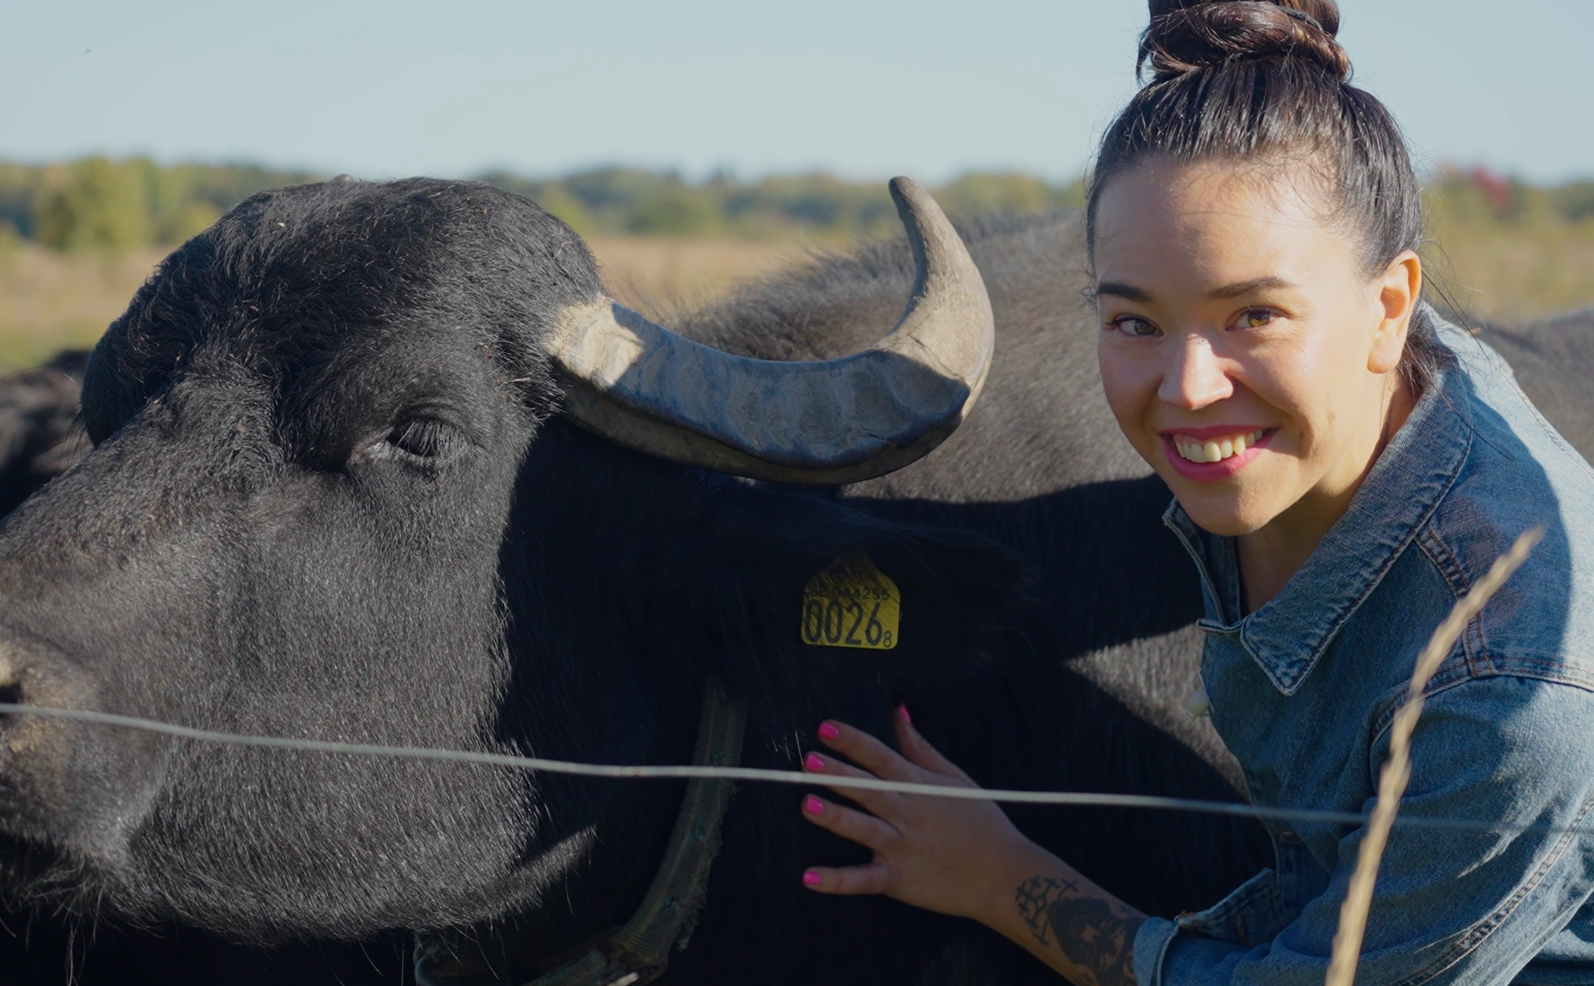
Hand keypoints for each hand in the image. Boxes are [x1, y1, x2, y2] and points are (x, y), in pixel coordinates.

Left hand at [797, 705, 1039, 919]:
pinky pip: (864, 880)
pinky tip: (808, 877)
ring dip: (836, 817)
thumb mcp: (954, 778)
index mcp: (919, 786)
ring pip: (864, 830)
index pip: (881, 757)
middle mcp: (908, 814)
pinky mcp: (899, 880)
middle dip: (838, 774)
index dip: (853, 741)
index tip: (826, 728)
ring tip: (808, 804)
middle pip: (869, 790)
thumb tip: (898, 712)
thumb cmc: (981, 821)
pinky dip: (837, 880)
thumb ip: (920, 747)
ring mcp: (903, 848)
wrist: (1005, 874)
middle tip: (808, 761)